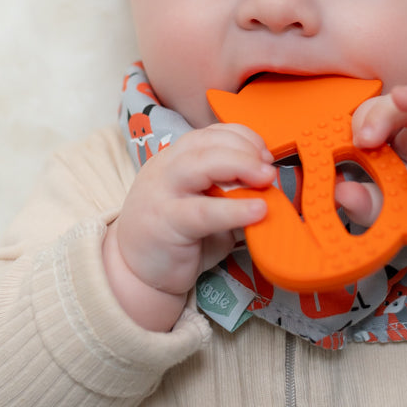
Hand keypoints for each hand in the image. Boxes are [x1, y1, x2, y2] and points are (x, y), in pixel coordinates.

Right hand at [103, 124, 274, 329]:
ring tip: (266, 180)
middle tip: (269, 169)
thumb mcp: (206, 205)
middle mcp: (166, 167)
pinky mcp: (166, 223)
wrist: (136, 273)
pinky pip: (203, 212)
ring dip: (239, 166)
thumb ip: (231, 192)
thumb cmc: (176, 236)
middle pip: (206, 143)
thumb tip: (270, 187)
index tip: (265, 153)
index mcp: (176, 157)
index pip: (211, 133)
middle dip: (244, 149)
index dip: (243, 137)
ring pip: (199, 165)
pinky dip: (234, 210)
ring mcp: (163, 193)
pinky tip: (257, 211)